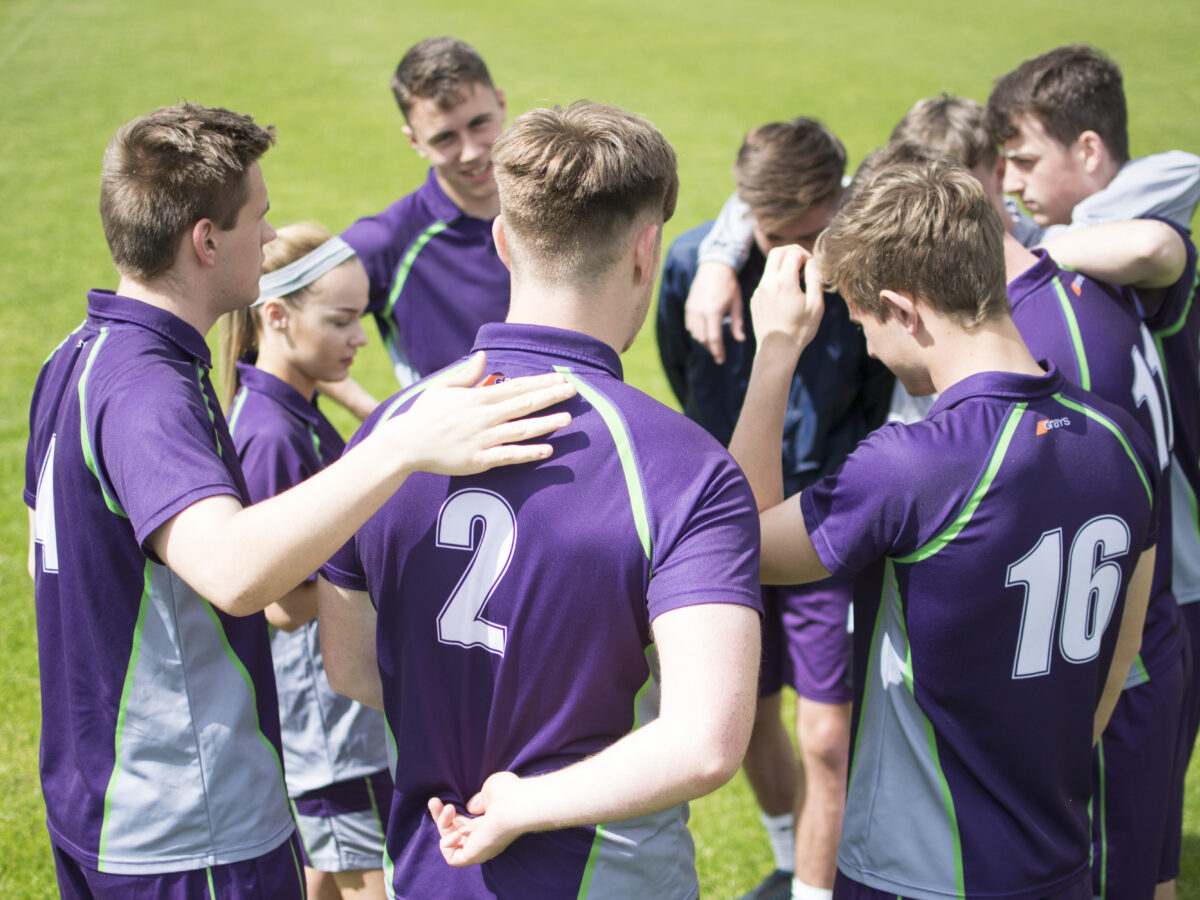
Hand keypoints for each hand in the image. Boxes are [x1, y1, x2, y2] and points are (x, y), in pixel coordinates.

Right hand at [388, 353, 574, 474]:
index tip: (560, 378)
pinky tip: (548, 450)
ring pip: (522, 430)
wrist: (406, 444)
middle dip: (551, 397)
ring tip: (567, 419)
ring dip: (546, 424)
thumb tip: (484, 356)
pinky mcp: (480, 460)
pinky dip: (529, 453)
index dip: (540, 382)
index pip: (516, 386)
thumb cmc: (423, 415)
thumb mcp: (442, 387)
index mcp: (477, 397)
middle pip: (524, 404)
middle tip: (573, 391)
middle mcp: (484, 416)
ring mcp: (483, 438)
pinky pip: (509, 456)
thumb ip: (466, 374)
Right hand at [429, 772, 526, 866]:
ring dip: (443, 825)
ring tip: (450, 810)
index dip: (446, 814)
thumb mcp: (489, 790)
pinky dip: (447, 844)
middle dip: (440, 817)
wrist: (519, 804)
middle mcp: (483, 837)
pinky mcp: (475, 855)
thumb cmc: (510, 793)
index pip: (461, 823)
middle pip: (453, 833)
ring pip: (450, 843)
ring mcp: (480, 847)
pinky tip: (457, 830)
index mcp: (488, 823)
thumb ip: (478, 800)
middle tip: (433, 801)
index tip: (436, 800)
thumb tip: (470, 808)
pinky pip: (453, 858)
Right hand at [684, 262, 742, 362]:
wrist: (714, 267)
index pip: (713, 338)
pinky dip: (697, 332)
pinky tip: (705, 333)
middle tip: (719, 354)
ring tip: (714, 344)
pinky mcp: (688, 307)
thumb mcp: (737, 303)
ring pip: (695, 334)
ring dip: (704, 341)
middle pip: (703, 339)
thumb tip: (740, 340)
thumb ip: (737, 323)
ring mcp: (692, 309)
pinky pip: (690, 326)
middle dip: (711, 348)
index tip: (721, 360)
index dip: (717, 351)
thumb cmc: (729, 285)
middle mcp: (700, 312)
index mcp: (713, 312)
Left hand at [748, 246, 824, 353]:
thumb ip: (815, 279)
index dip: (805, 254)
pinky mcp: (755, 299)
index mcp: (784, 282)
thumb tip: (813, 263)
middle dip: (791, 251)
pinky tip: (786, 294)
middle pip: (777, 252)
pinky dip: (776, 279)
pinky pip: (765, 280)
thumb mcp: (816, 305)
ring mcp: (759, 291)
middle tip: (803, 260)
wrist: (777, 350)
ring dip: (783, 265)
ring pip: (769, 266)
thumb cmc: (800, 329)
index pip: (793, 253)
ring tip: (797, 278)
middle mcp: (768, 283)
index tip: (812, 265)